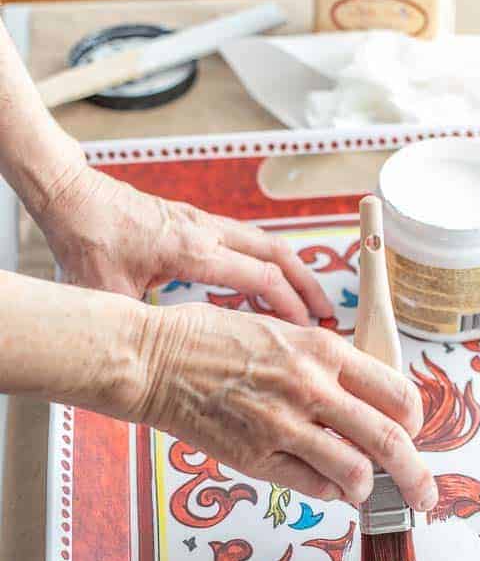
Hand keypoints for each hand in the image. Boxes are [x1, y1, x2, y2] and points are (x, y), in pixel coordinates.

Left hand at [36, 164, 332, 324]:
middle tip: (328, 315)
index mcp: (191, 252)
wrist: (71, 195)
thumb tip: (160, 365)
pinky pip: (247, 240)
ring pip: (266, 242)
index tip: (308, 329)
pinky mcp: (195, 221)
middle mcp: (205, 232)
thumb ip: (141, 327)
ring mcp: (203, 222)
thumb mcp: (108, 293)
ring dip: (294, 270)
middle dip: (308, 284)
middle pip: (277, 252)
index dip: (289, 304)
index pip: (259, 276)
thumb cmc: (85, 240)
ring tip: (311, 301)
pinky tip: (272, 283)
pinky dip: (269, 261)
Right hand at [131, 302, 436, 509]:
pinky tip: (327, 486)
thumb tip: (366, 398)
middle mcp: (310, 386)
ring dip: (367, 487)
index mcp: (322, 349)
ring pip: (355, 472)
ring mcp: (282, 424)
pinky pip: (312, 486)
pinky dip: (330, 492)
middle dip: (416, 476)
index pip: (397, 393)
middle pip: (389, 440)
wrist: (155, 359)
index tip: (414, 434)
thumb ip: (326, 363)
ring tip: (361, 489)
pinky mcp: (255, 457)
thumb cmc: (214, 340)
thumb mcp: (282, 330)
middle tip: (425, 495)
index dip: (415, 422)